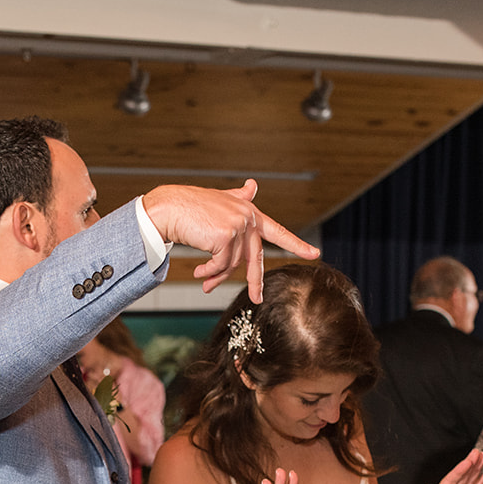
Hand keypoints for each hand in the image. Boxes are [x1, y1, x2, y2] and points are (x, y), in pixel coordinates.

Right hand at [143, 182, 320, 301]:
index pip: (277, 231)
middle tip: (257, 298)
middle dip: (255, 280)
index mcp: (249, 211)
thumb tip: (253, 185)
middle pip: (255, 257)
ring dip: (217, 276)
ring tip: (204, 280)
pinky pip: (221, 265)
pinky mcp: (225, 236)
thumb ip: (239, 198)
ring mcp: (238, 226)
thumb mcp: (220, 202)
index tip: (313, 254)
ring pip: (233, 264)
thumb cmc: (190, 206)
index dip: (296, 244)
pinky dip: (209, 272)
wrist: (168, 208)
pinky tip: (199, 272)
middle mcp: (247, 217)